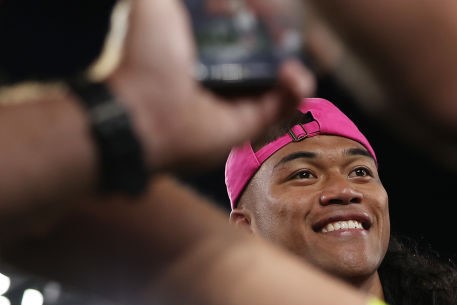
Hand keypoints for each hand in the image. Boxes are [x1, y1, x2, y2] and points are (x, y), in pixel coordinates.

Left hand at [103, 0, 313, 172]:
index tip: (262, 6)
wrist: (144, 110)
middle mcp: (218, 71)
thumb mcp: (155, 3)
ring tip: (290, 52)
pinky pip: (284, 104)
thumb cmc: (143, 54)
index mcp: (194, 42)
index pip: (233, 23)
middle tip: (284, 27)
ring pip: (279, 78)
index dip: (253, 12)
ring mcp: (237, 98)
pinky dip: (295, 89)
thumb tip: (215, 0)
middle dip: (279, 37)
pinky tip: (292, 73)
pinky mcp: (252, 123)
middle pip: (262, 50)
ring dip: (292, 63)